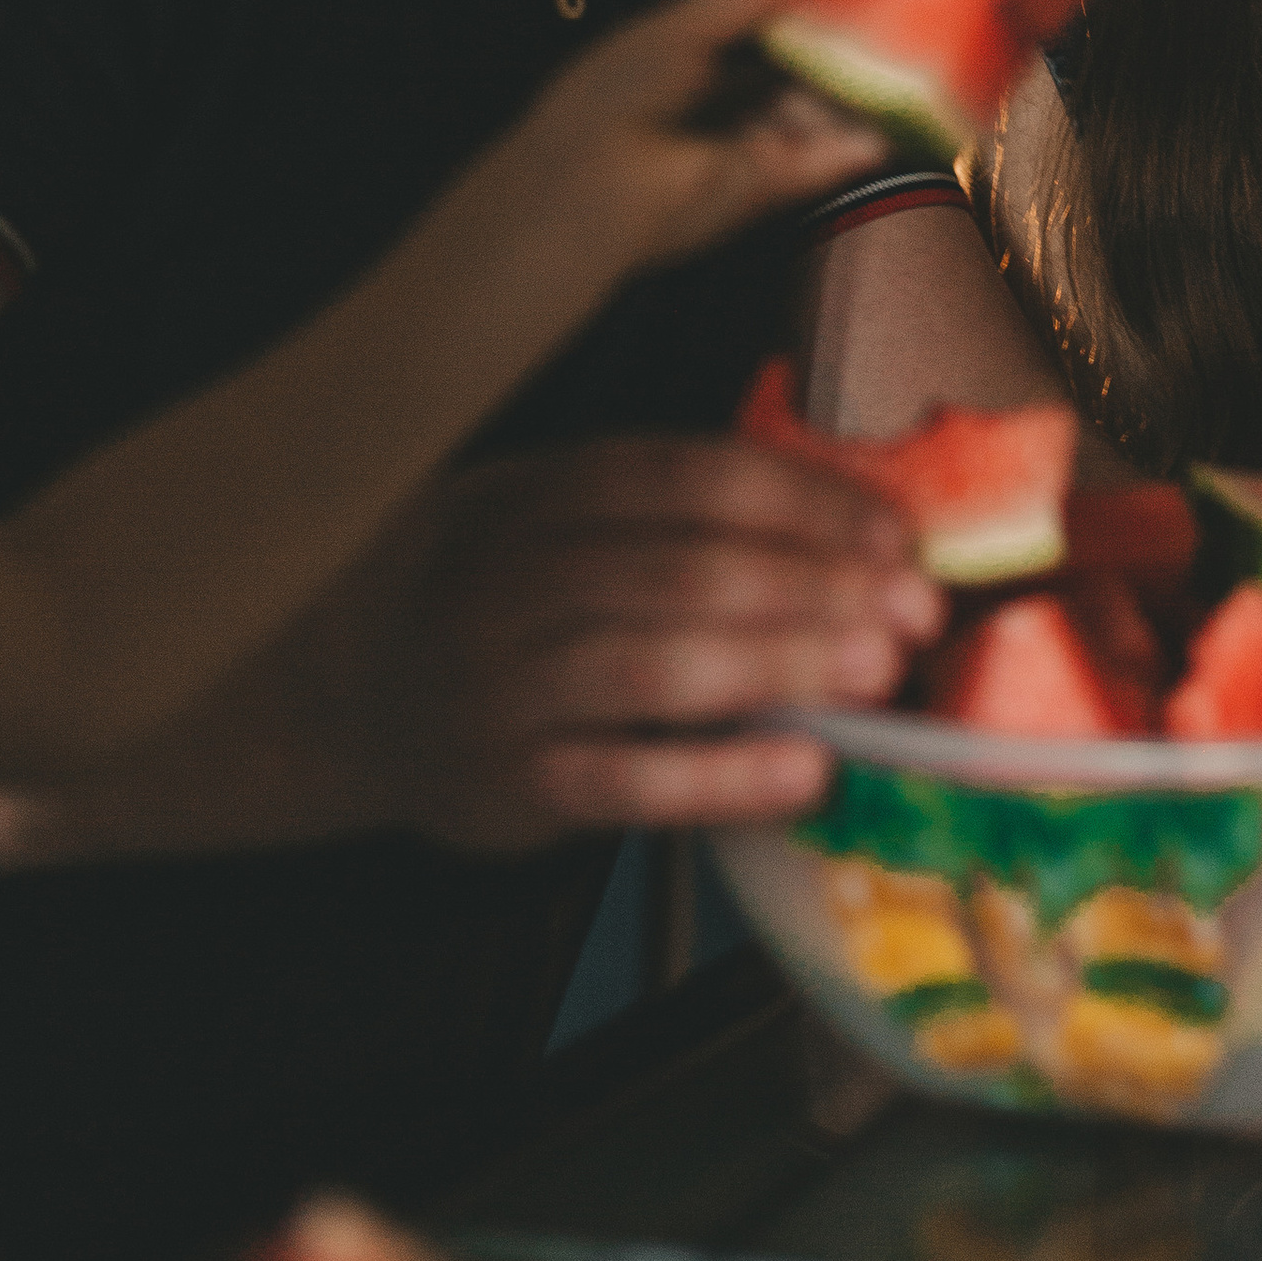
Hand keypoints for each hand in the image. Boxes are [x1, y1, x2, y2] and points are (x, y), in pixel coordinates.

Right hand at [351, 433, 944, 850]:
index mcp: (544, 490)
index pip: (695, 477)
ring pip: (659, 665)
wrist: (348, 690)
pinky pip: (627, 780)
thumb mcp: (559, 516)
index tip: (897, 538)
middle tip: (913, 614)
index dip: (807, 503)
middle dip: (817, 589)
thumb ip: (676, 514)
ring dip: (783, 666)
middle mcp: (513, 576)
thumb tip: (855, 528)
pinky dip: (723, 776)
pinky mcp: (506, 782)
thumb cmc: (503, 593)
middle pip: (687, 568)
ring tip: (878, 675)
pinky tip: (803, 771)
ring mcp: (503, 682)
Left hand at [514, 0, 887, 285]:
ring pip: (810, 116)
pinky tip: (885, 132)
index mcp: (687, 61)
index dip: (797, 8)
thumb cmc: (617, 93)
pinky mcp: (765, 186)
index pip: (755, 30)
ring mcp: (745, 147)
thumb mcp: (679, 27)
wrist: (596, 186)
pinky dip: (849, 149)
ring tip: (900, 65)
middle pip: (790, 74)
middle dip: (834, 51)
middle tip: (888, 19)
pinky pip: (818, 163)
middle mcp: (718, 105)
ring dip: (851, 97)